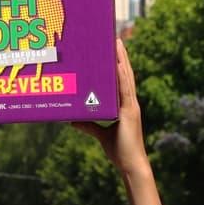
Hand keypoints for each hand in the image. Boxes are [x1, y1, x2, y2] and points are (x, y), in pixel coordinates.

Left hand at [72, 38, 150, 175]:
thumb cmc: (119, 151)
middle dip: (121, 57)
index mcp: (125, 106)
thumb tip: (72, 120)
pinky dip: (122, 77)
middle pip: (125, 75)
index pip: (122, 80)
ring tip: (118, 44)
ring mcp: (131, 106)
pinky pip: (125, 91)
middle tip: (116, 39)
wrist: (130, 165)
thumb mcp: (101, 134)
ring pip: (126, 78)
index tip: (115, 49)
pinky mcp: (129, 112)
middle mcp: (130, 103)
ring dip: (122, 60)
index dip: (120, 64)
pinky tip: (119, 66)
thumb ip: (88, 126)